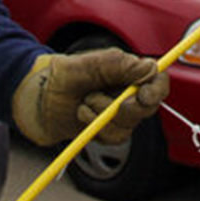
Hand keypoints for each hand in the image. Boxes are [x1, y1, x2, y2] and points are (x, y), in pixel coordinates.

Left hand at [12, 49, 168, 145]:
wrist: (41, 99)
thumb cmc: (64, 75)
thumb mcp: (88, 64)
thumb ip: (118, 65)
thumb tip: (150, 68)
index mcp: (130, 71)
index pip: (158, 80)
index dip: (157, 89)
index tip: (143, 95)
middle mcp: (130, 92)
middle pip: (148, 106)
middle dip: (127, 108)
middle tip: (106, 101)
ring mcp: (122, 114)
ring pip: (129, 124)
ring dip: (103, 115)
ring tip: (85, 102)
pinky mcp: (111, 131)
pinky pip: (114, 136)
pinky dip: (96, 126)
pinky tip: (83, 114)